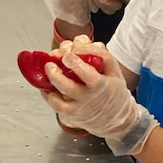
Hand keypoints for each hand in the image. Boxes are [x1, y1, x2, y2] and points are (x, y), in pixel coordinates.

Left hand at [40, 41, 157, 155]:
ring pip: (58, 100)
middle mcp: (88, 98)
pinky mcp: (70, 115)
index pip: (88, 74)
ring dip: (50, 84)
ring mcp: (77, 108)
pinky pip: (55, 105)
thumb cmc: (113, 91)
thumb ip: (101, 55)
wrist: (116, 119)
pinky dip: (47, 93)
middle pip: (68, 87)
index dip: (76, 63)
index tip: (69, 55)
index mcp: (101, 85)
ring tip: (47, 69)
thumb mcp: (115, 72)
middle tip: (51, 62)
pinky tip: (46, 83)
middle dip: (56, 74)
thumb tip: (82, 43)